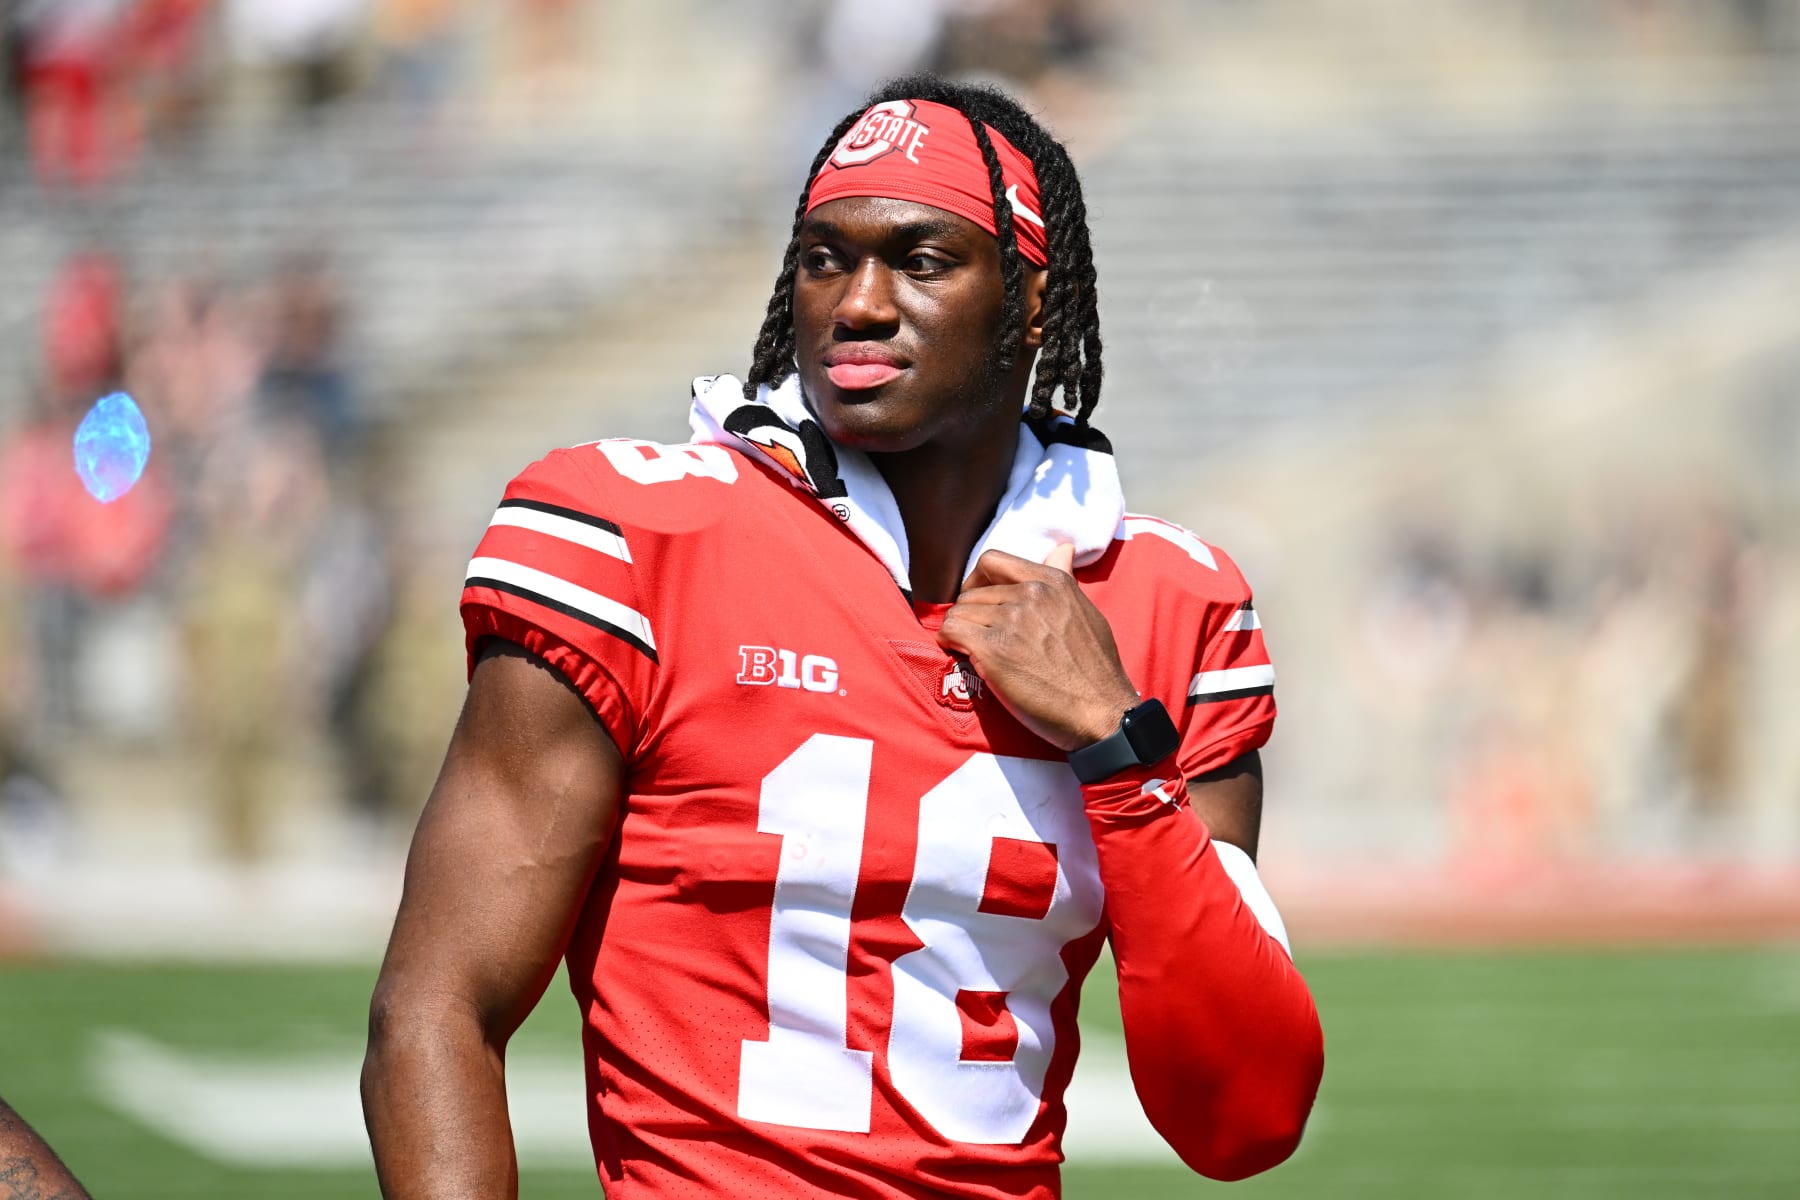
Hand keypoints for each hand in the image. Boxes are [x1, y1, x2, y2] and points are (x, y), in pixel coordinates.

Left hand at [935, 545, 1140, 750]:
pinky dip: (948, 642)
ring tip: (972, 650)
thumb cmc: (1095, 670)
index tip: (980, 599)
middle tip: (978, 638)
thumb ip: (1065, 579)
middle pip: (973, 592)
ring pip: (959, 612)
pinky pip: (951, 631)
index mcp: (1052, 582)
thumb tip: (1062, 548)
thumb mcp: (1086, 612)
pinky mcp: (994, 650)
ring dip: (961, 631)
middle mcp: (1031, 595)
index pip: (994, 561)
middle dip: (971, 614)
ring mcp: (1011, 620)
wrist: (1102, 713)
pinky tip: (958, 653)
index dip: (978, 580)